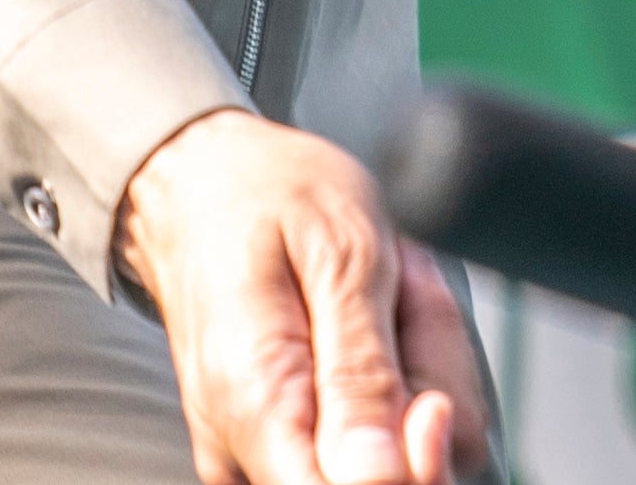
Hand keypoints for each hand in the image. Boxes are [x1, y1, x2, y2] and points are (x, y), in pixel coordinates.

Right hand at [114, 106, 488, 483]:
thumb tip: (384, 482)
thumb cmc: (267, 193)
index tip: (434, 400)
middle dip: (428, 382)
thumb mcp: (338, 250)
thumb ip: (361, 371)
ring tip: (387, 282)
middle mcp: (245, 452)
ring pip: (396, 456)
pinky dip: (403, 371)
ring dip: (422, 365)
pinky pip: (379, 437)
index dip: (417, 465)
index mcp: (253, 404)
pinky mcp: (289, 447)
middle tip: (407, 283)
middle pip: (388, 476)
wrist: (202, 181)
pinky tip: (379, 312)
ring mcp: (262, 455)